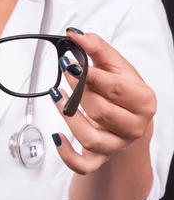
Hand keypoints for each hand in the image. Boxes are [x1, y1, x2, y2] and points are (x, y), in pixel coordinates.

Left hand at [50, 28, 155, 174]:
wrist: (130, 120)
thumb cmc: (123, 91)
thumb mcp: (116, 66)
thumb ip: (97, 48)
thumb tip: (76, 34)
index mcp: (144, 101)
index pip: (117, 89)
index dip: (92, 75)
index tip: (72, 61)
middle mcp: (134, 127)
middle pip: (102, 112)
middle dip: (79, 91)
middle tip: (65, 71)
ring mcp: (117, 145)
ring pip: (90, 138)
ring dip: (69, 116)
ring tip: (56, 94)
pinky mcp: (100, 159)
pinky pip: (84, 165)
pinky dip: (68, 155)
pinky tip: (57, 136)